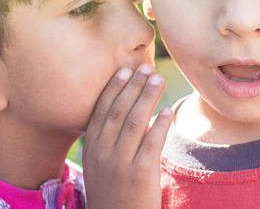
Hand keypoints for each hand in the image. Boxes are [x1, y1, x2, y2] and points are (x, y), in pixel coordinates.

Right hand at [83, 64, 172, 208]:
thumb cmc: (113, 193)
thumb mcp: (100, 165)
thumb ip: (107, 140)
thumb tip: (125, 108)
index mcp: (91, 149)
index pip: (101, 111)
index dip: (114, 89)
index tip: (124, 70)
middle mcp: (102, 153)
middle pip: (119, 111)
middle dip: (133, 87)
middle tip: (145, 67)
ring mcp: (120, 164)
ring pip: (135, 122)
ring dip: (147, 97)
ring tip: (158, 79)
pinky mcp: (140, 174)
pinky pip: (152, 143)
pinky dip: (160, 124)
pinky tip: (168, 110)